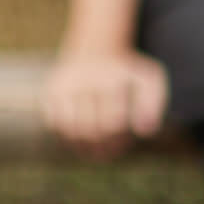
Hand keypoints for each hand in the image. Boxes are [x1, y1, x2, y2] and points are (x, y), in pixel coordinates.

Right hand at [43, 48, 168, 158]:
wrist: (94, 51)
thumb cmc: (125, 75)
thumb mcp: (148, 80)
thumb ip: (153, 104)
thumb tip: (145, 132)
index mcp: (111, 79)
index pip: (112, 121)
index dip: (119, 138)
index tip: (125, 141)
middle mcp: (85, 81)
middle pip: (90, 129)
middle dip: (102, 147)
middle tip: (109, 152)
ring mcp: (64, 86)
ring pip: (69, 129)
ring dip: (83, 147)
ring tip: (95, 152)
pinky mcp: (50, 92)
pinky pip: (54, 124)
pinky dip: (66, 137)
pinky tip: (80, 138)